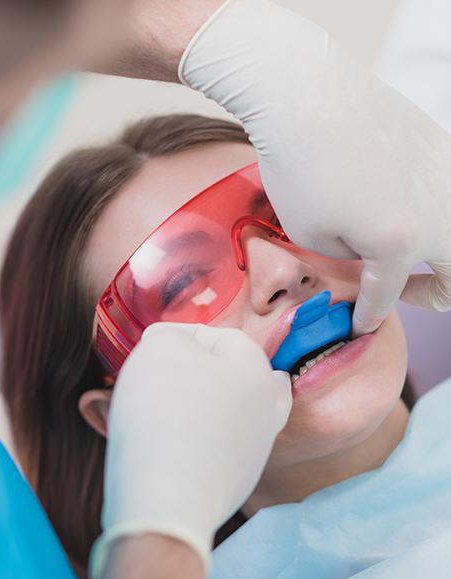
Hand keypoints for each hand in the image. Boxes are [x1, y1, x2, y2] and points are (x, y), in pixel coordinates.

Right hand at [90, 323, 290, 578]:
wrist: (166, 502)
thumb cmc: (164, 414)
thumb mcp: (160, 349)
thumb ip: (169, 336)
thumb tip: (171, 346)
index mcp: (257, 369)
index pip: (219, 335)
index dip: (179, 335)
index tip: (148, 347)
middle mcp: (267, 408)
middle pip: (234, 375)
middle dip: (199, 369)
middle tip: (164, 374)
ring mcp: (256, 448)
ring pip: (229, 411)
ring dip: (200, 403)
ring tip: (165, 405)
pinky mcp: (237, 481)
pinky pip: (217, 446)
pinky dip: (197, 437)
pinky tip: (172, 439)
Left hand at [179, 0, 450, 334]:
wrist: (307, 96)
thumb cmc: (300, 169)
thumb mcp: (313, 236)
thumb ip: (352, 258)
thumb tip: (370, 254)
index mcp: (403, 243)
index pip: (387, 296)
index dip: (369, 316)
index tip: (360, 325)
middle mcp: (441, 212)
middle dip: (431, 295)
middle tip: (403, 291)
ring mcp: (447, 176)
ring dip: (436, 252)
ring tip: (399, 248)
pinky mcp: (441, 148)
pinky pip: (446, 195)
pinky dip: (429, 212)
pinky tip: (398, 204)